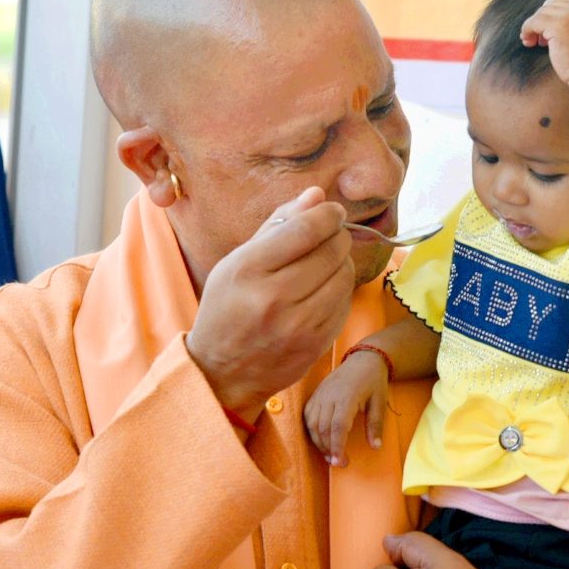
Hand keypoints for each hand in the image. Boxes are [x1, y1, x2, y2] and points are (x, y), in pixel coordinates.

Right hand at [186, 186, 353, 417]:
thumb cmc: (228, 308)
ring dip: (342, 261)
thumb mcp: (238, 262)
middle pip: (330, 250)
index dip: (327, 214)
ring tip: (325, 260)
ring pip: (344, 275)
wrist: (223, 372)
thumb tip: (317, 195)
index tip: (332, 210)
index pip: (305, 229)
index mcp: (248, 270)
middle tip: (331, 233)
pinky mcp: (316, 343)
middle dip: (337, 234)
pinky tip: (323, 288)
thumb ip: (277, 225)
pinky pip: (345, 302)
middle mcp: (274, 298)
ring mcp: (298, 326)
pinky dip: (340, 288)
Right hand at [303, 350, 388, 466]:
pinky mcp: (315, 394)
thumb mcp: (379, 402)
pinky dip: (312, 431)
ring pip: (312, 424)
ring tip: (330, 455)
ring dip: (319, 442)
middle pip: (323, 428)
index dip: (337, 446)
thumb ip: (376, 425)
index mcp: (347, 397)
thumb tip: (375, 447)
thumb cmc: (373, 381)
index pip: (338, 426)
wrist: (362, 359)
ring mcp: (320, 394)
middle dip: (328, 449)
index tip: (340, 461)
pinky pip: (307, 416)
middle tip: (338, 462)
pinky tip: (321, 440)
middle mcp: (329, 396)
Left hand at [520, 0, 568, 86]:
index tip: (544, 22)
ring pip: (541, 13)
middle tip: (538, 37)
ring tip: (532, 41)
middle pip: (551, 5)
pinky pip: (534, 22)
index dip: (551, 6)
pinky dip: (527, 30)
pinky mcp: (558, 26)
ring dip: (532, 26)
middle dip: (541, 19)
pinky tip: (528, 42)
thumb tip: (545, 22)